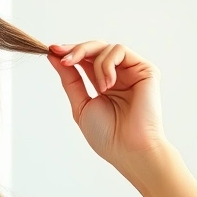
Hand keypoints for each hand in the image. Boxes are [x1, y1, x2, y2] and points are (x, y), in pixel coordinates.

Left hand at [47, 41, 167, 175]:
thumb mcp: (80, 104)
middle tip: (63, 58)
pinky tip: (108, 85)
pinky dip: (108, 64)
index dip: (69, 52)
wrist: (128, 148)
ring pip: (106, 47)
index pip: (85, 59)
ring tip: (100, 89)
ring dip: (94, 64)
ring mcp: (132, 71)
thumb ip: (70, 79)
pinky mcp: (145, 69)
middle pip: (95, 48)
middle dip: (76, 50)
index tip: (51, 50)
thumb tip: (53, 56)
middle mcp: (118, 75)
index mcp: (103, 83)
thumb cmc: (106, 134)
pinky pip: (120, 51)